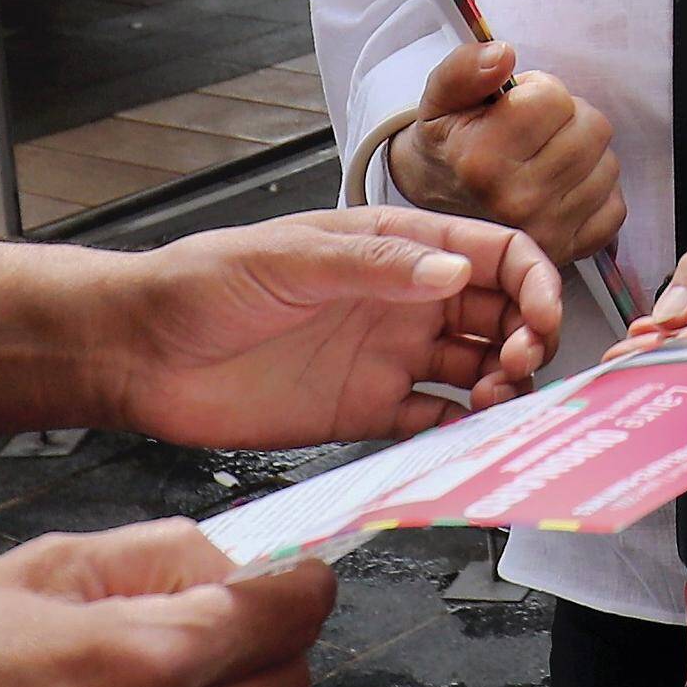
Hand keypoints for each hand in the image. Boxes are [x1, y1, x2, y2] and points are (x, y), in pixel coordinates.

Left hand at [97, 210, 560, 446]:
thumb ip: (374, 265)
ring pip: (476, 370)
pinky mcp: (366, 411)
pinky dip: (462, 432)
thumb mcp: (290, 258)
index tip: (543, 318)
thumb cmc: (204, 282)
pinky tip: (469, 439)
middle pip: (499, 315)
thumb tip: (454, 272)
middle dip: (528, 338)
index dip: (533, 281)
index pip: (492, 254)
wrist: (143, 351)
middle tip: (518, 368)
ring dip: (502, 386)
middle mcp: (402, 301)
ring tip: (495, 405)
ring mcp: (388, 357)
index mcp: (393, 246)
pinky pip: (434, 423)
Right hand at [391, 40, 622, 264]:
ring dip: (584, 155)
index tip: (515, 107)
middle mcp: (515, 200)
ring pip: (608, 165)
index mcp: (481, 158)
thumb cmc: (449, 149)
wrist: (441, 215)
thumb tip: (503, 54)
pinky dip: (595, 193)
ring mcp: (545, 232)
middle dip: (568, 119)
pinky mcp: (568, 252)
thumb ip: (466, 68)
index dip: (539, 92)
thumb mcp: (441, 99)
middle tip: (536, 132)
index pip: (555, 98)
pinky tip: (563, 189)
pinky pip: (614, 207)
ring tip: (547, 159)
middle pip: (592, 128)